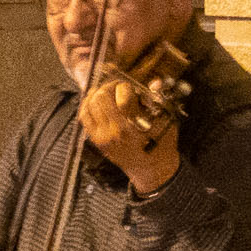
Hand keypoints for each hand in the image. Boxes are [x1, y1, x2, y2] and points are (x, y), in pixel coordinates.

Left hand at [79, 72, 180, 195]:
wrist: (152, 168)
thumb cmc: (161, 144)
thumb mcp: (166, 120)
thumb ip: (159, 99)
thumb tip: (155, 82)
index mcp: (133, 125)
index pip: (121, 94)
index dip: (125, 86)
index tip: (129, 87)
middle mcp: (114, 131)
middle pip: (101, 95)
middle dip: (109, 86)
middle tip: (116, 87)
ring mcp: (103, 136)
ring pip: (89, 103)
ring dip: (97, 93)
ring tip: (105, 92)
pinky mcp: (96, 140)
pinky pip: (84, 116)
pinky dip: (87, 105)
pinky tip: (95, 101)